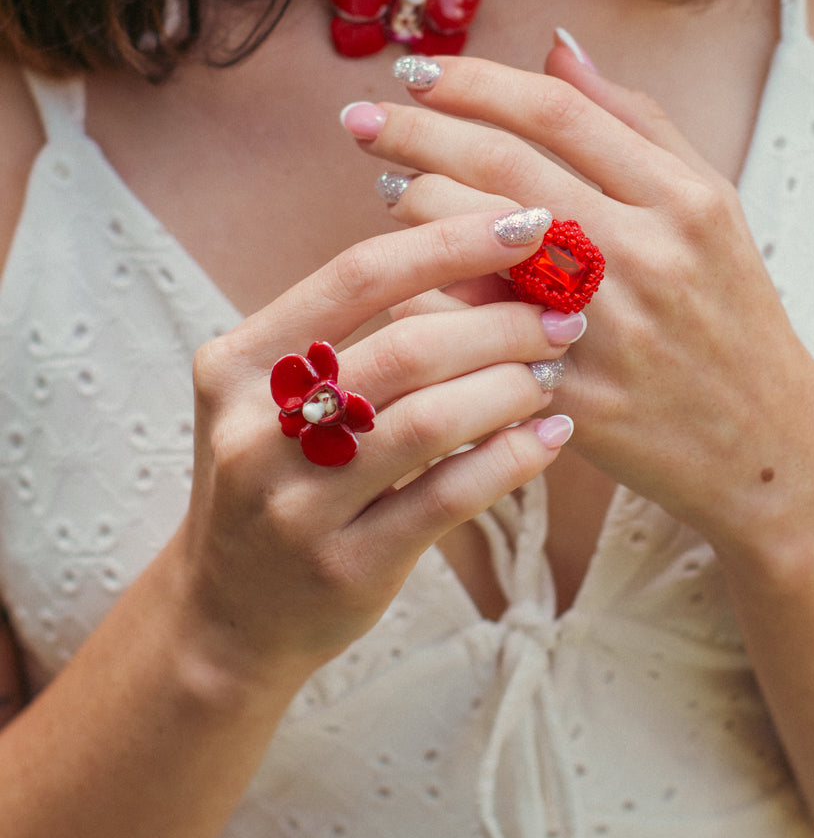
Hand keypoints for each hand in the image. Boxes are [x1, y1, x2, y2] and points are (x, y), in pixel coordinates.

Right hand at [173, 208, 576, 695]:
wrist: (227, 615)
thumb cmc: (278, 477)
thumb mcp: (279, 397)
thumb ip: (357, 334)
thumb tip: (485, 258)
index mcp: (237, 363)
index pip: (357, 276)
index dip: (450, 241)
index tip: (528, 223)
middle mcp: (256, 430)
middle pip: (405, 348)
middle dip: (501, 321)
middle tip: (562, 313)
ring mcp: (298, 506)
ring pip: (431, 421)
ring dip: (512, 385)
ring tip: (556, 370)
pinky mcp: (347, 567)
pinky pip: (449, 497)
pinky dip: (512, 458)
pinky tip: (550, 437)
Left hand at [343, 44, 813, 552]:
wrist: (767, 448)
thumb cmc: (732, 314)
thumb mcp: (712, 207)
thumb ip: (636, 123)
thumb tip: (555, 48)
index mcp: (684, 198)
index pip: (554, 113)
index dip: (473, 82)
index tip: (415, 71)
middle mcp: (648, 254)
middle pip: (504, 166)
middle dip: (414, 132)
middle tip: (360, 117)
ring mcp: (608, 329)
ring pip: (478, 243)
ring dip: (415, 205)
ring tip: (387, 187)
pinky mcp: (573, 393)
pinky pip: (473, 330)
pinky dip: (430, 295)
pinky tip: (406, 275)